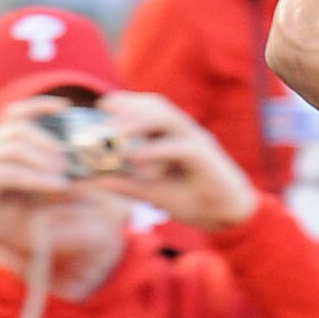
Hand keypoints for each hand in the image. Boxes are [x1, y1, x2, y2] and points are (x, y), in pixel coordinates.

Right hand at [0, 111, 73, 268]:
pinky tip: (56, 186)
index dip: (39, 106)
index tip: (65, 106)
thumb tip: (77, 173)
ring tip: (63, 177)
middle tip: (68, 162)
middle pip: (20, 128)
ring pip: (17, 147)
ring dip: (45, 161)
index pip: (14, 114)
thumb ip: (45, 177)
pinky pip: (13, 172)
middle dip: (48, 142)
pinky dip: (39, 179)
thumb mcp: (27, 192)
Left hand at [98, 93, 259, 232]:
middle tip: (104, 117)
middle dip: (129, 108)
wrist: (227, 215)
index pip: (149, 108)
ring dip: (140, 121)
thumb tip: (91, 181)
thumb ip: (124, 184)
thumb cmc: (192, 198)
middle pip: (157, 106)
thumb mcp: (151, 192)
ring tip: (116, 132)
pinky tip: (137, 157)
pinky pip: (179, 146)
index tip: (102, 105)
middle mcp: (184, 131)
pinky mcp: (205, 156)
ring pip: (168, 118)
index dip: (126, 102)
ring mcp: (196, 140)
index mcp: (172, 135)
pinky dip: (156, 149)